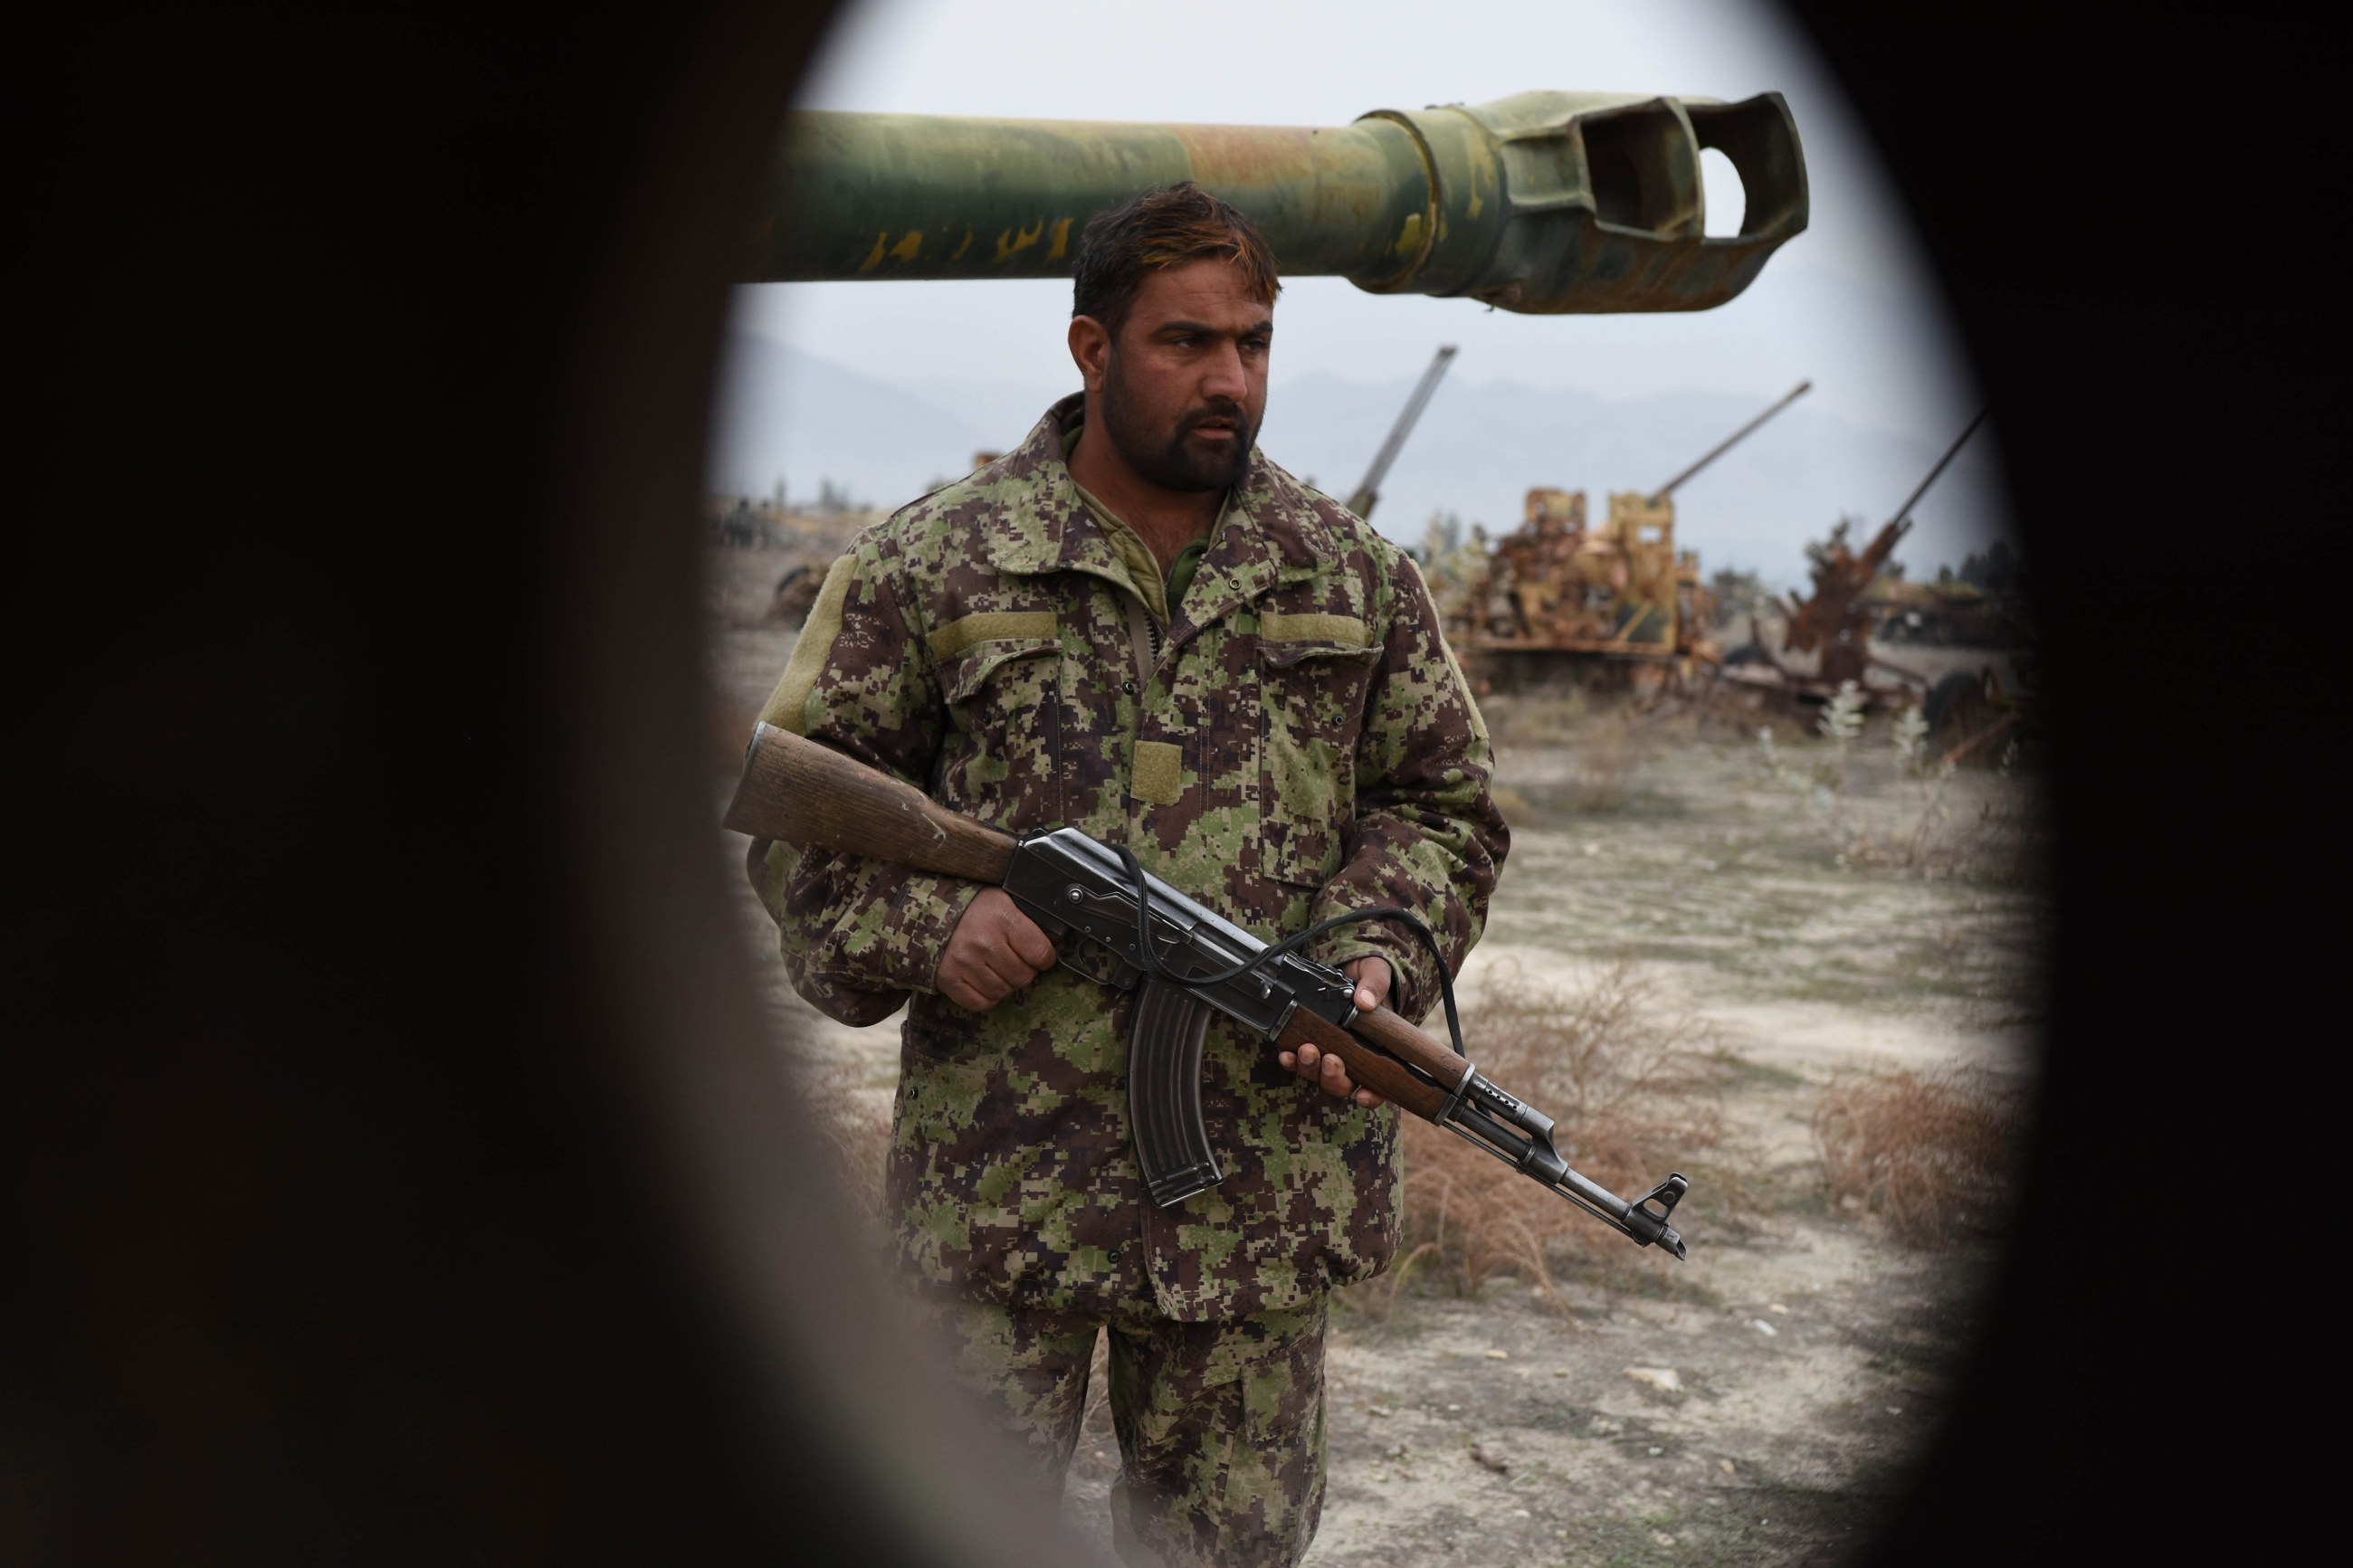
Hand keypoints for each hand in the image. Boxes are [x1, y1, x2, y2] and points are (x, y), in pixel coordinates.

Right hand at [937, 888, 1057, 1011]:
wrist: (932, 912)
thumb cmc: (976, 908)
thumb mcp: (1006, 901)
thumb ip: (1031, 921)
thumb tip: (1059, 945)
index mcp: (1003, 918)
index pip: (1041, 953)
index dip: (1045, 958)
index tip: (1039, 955)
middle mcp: (984, 942)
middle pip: (1023, 977)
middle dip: (1024, 971)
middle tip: (1014, 960)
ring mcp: (965, 963)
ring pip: (1003, 991)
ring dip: (1005, 984)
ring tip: (996, 967)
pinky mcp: (949, 980)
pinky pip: (981, 1003)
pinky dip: (987, 996)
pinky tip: (984, 979)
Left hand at [1276, 956, 1389, 1108]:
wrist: (1347, 966)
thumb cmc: (1369, 975)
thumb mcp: (1377, 974)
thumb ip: (1375, 986)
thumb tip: (1364, 1002)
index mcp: (1378, 1047)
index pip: (1379, 1083)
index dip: (1371, 1095)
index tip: (1362, 1095)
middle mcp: (1353, 1056)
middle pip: (1343, 1083)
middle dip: (1334, 1078)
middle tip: (1330, 1060)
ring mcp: (1329, 1050)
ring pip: (1319, 1074)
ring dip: (1311, 1068)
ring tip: (1307, 1050)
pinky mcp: (1309, 1041)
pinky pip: (1298, 1060)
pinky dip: (1291, 1060)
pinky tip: (1286, 1054)